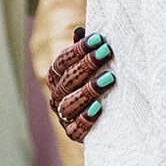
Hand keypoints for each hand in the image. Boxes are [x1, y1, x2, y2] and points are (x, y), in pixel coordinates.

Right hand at [48, 27, 115, 141]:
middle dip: (86, 65)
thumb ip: (86, 50)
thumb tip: (80, 31)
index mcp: (57, 77)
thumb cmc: (99, 81)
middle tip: (106, 53)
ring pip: (69, 103)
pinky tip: (99, 108)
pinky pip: (75, 130)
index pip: (62, 61)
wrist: (108, 118)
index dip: (78, 50)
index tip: (98, 39)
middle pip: (66, 80)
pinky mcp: (74, 134)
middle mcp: (56, 96)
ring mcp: (64, 116)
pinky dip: (85, 119)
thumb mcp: (93, 64)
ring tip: (109, 78)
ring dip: (88, 90)